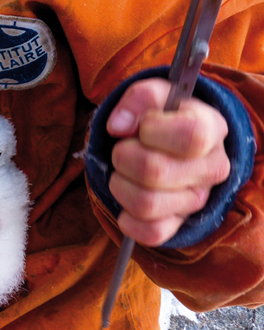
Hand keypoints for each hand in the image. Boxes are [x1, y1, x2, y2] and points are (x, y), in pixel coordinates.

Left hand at [106, 78, 229, 245]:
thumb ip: (138, 98)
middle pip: (155, 171)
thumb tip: (118, 125)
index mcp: (211, 129)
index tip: (142, 126)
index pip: (190, 136)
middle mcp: (211, 168)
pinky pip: (150, 233)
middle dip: (123, 156)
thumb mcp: (153, 96)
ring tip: (124, 172)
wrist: (168, 143)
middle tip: (122, 149)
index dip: (154, 130)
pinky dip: (127, 218)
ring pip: (146, 204)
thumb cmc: (160, 118)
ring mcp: (196, 200)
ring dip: (120, 185)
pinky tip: (127, 198)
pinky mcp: (177, 224)